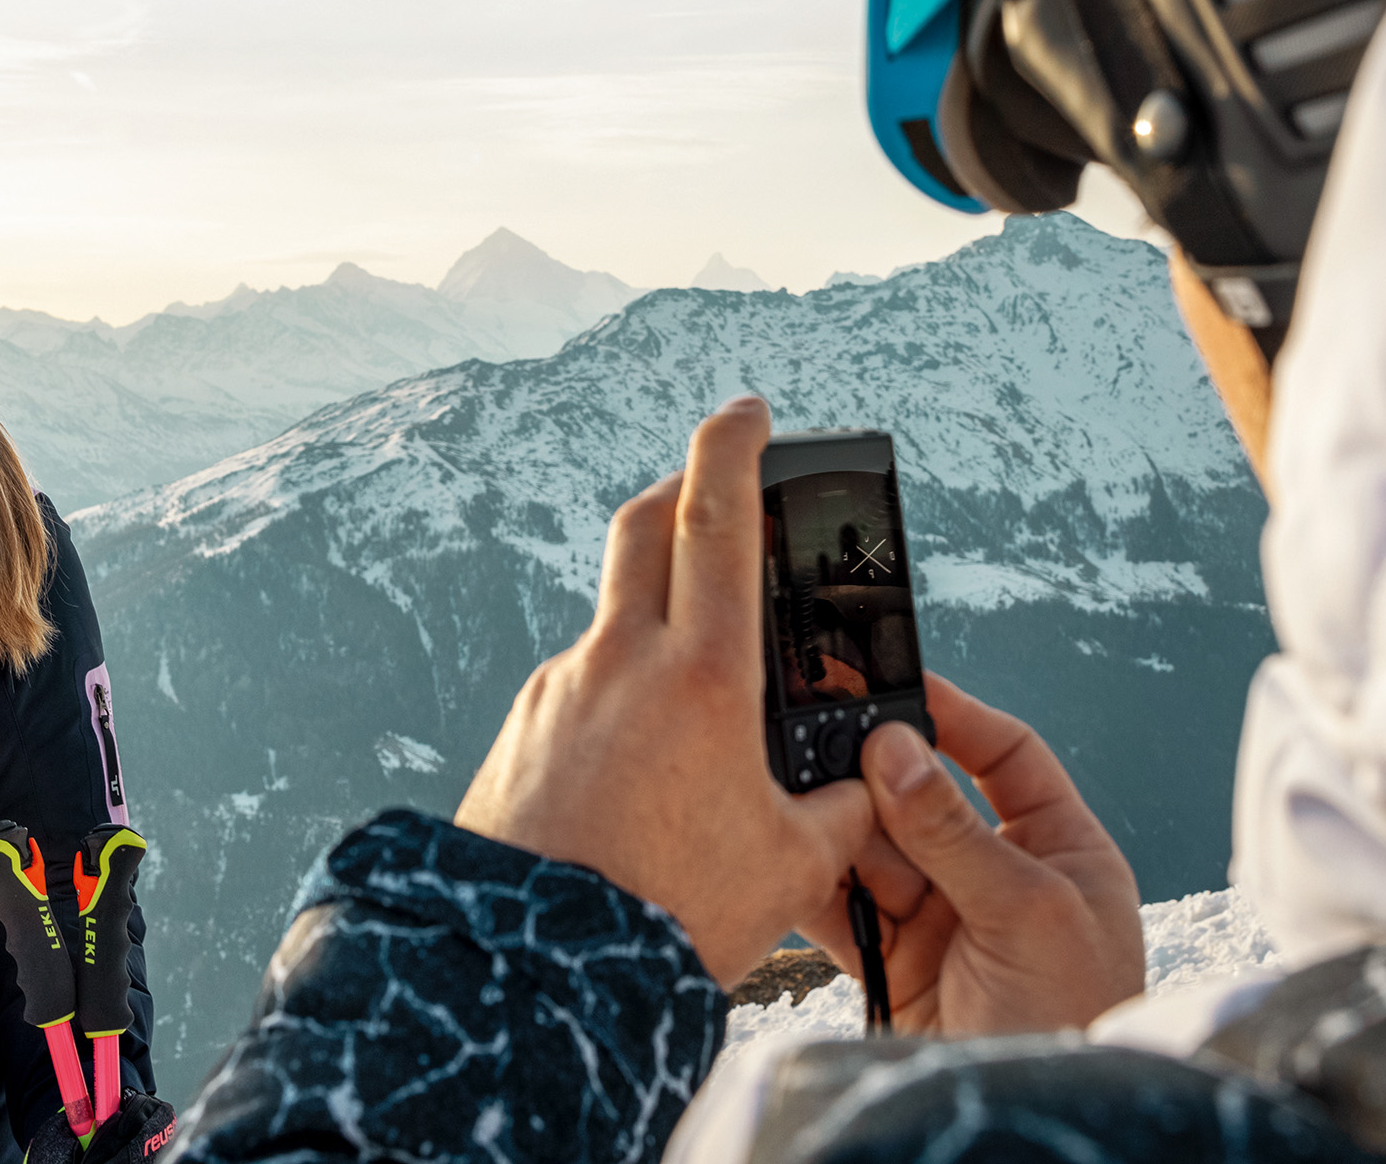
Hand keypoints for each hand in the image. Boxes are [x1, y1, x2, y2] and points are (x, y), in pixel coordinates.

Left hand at [456, 396, 874, 986]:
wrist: (533, 977)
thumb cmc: (668, 920)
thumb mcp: (792, 865)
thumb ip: (841, 809)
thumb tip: (868, 788)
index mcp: (700, 673)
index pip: (716, 514)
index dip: (735, 445)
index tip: (749, 410)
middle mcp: (618, 661)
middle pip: (643, 526)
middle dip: (681, 490)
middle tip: (717, 493)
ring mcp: (556, 692)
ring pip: (612, 620)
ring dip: (654, 622)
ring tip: (700, 696)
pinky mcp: (517, 734)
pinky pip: (577, 692)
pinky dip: (618, 700)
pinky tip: (641, 768)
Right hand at [797, 673, 1142, 1036]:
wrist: (1026, 1126)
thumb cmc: (1075, 1021)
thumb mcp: (1029, 914)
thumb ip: (956, 833)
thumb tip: (897, 749)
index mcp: (1059, 851)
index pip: (1006, 756)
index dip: (955, 717)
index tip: (900, 684)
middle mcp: (997, 876)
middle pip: (924, 798)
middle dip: (875, 774)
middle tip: (825, 740)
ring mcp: (944, 919)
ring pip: (875, 849)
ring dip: (836, 827)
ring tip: (795, 799)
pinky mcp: (896, 962)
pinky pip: (845, 909)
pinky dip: (813, 886)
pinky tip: (785, 859)